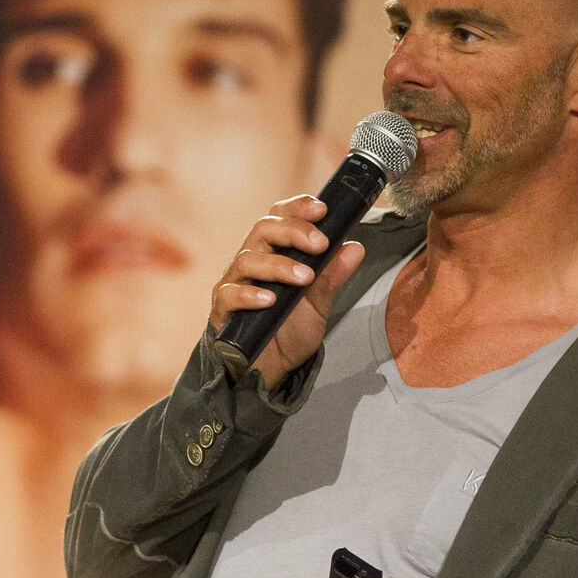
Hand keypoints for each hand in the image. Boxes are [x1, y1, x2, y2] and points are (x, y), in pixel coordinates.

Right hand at [209, 194, 365, 385]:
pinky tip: (269, 299)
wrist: (271, 370)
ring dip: (278, 265)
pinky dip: (250, 294)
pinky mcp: (222, 309)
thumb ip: (332, 276)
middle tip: (320, 244)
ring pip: (247, 259)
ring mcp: (234, 283)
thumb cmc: (290, 330)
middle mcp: (252, 261)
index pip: (279, 217)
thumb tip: (355, 248)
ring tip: (304, 278)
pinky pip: (230, 294)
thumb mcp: (318, 303)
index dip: (297, 208)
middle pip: (263, 229)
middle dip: (293, 230)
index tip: (322, 209)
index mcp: (274, 252)